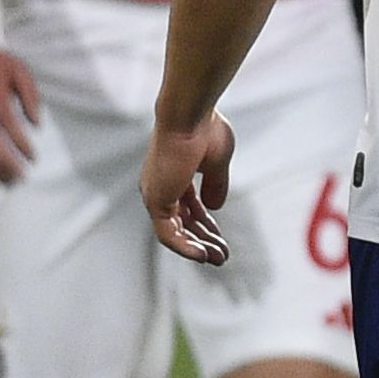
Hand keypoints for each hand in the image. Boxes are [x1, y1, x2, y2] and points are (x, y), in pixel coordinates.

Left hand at [143, 113, 236, 261]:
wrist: (188, 117)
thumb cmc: (204, 130)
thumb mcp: (217, 162)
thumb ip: (215, 185)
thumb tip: (216, 206)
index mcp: (174, 175)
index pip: (189, 207)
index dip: (207, 224)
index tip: (222, 238)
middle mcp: (161, 187)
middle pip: (183, 222)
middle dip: (205, 240)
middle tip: (222, 256)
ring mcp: (157, 195)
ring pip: (175, 232)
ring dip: (196, 247)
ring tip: (217, 260)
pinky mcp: (156, 202)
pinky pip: (168, 234)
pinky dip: (185, 246)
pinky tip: (203, 255)